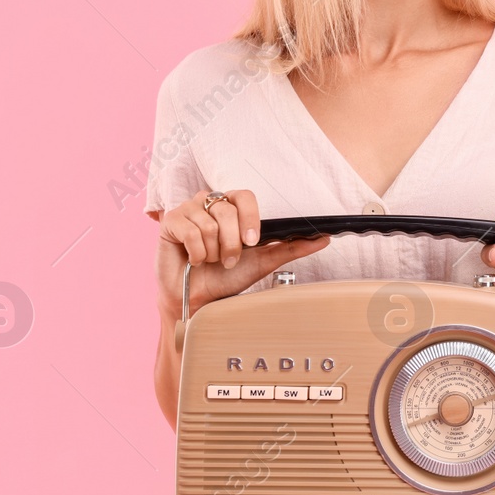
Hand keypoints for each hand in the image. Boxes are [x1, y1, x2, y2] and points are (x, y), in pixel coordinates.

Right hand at [155, 188, 330, 317]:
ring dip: (213, 251)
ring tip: (209, 260)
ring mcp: (188, 210)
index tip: (252, 242)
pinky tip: (194, 260)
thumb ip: (292, 248)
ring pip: (209, 223)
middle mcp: (209, 203)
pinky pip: (190, 230)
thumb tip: (324, 239)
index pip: (245, 196)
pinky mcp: (170, 221)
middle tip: (227, 260)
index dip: (250, 218)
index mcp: (232, 207)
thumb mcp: (263, 262)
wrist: (198, 298)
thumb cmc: (227, 277)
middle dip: (231, 243)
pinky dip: (197, 253)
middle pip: (227, 210)